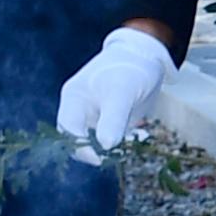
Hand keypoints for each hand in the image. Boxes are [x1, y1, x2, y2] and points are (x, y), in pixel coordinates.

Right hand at [54, 24, 177, 155]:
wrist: (147, 57)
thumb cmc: (129, 68)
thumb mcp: (122, 91)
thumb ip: (112, 118)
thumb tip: (106, 146)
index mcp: (73, 99)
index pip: (68, 131)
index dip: (80, 147)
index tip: (100, 158)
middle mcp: (79, 110)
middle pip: (77, 141)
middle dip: (96, 151)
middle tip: (119, 154)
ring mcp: (94, 117)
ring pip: (95, 144)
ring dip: (112, 150)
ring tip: (132, 140)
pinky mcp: (110, 123)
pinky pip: (111, 141)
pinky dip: (123, 144)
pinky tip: (139, 136)